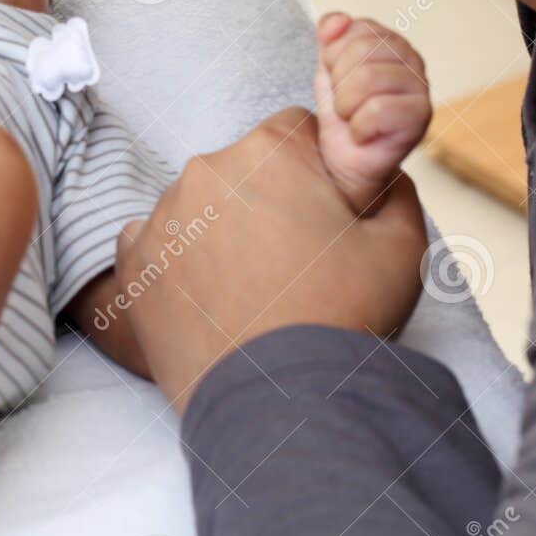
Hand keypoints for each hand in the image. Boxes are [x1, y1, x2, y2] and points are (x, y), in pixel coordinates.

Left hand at [115, 109, 427, 413]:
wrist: (278, 403)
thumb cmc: (342, 320)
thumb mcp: (402, 246)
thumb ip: (392, 189)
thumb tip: (375, 177)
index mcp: (270, 153)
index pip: (294, 131)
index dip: (314, 172)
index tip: (322, 216)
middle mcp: (205, 170)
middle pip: (243, 169)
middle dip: (267, 203)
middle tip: (293, 265)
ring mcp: (161, 217)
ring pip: (199, 206)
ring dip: (221, 232)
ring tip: (252, 292)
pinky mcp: (133, 263)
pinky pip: (156, 245)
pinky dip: (178, 264)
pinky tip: (210, 300)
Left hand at [313, 13, 430, 214]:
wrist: (347, 160)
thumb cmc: (342, 113)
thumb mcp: (328, 68)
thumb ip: (330, 37)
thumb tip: (336, 22)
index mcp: (388, 41)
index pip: (353, 29)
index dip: (334, 58)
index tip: (339, 79)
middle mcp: (411, 58)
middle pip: (359, 51)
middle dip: (339, 84)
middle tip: (346, 104)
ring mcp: (420, 86)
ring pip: (366, 79)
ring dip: (346, 107)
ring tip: (353, 118)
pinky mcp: (421, 115)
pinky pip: (377, 110)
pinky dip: (359, 127)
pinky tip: (365, 134)